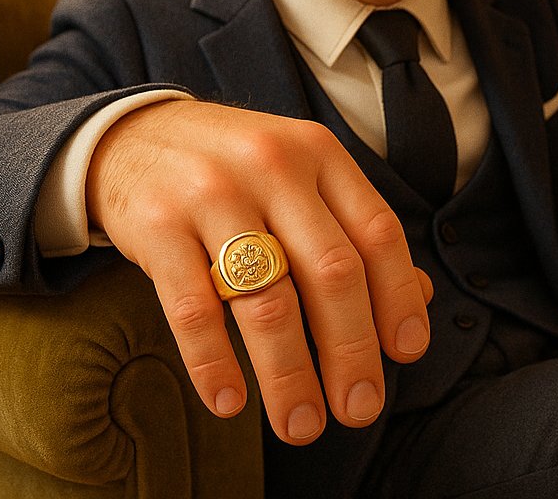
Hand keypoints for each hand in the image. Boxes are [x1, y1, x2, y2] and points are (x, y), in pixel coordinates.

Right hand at [87, 98, 431, 444]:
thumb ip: (355, 229)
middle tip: (359, 408)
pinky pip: (192, 308)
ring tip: (301, 424)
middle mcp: (274, 167)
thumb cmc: (237, 168)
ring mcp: (212, 194)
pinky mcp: (156, 225)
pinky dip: (213, 364)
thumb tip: (420, 299)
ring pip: (267, 297)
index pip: (377, 231)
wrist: (136, 133)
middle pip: (331, 270)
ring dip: (289, 374)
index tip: (406, 354)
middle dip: (351, 350)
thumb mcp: (303, 175)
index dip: (398, 297)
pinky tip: (229, 403)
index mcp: (319, 154)